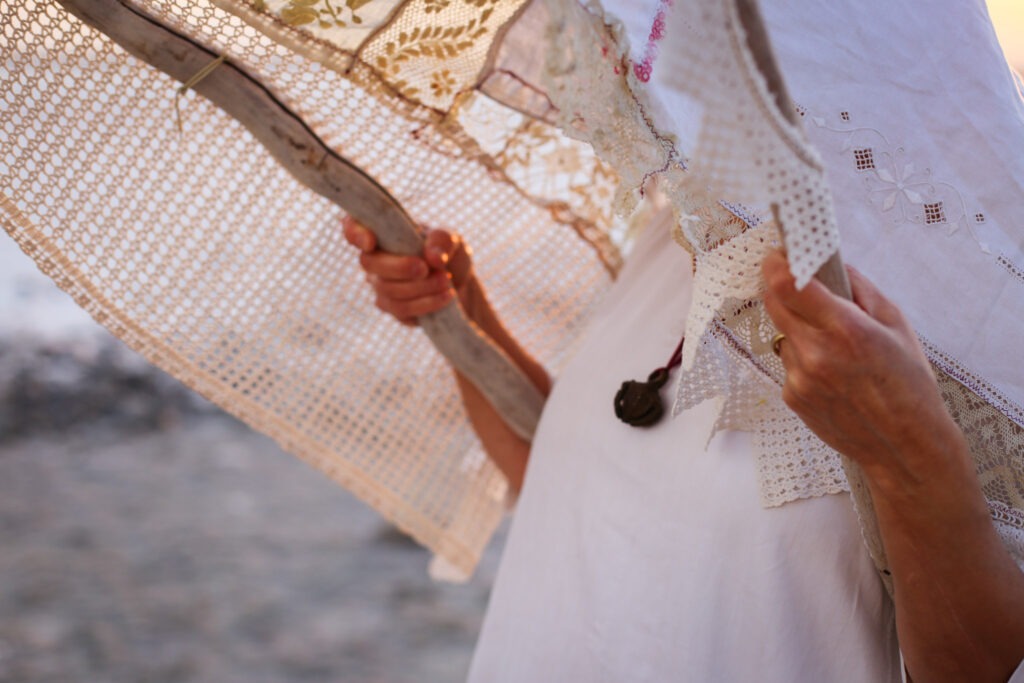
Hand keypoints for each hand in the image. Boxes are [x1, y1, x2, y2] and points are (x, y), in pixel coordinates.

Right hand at [342, 216, 474, 325]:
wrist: (461, 284)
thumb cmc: (449, 255)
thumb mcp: (452, 240)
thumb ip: (443, 241)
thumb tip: (433, 256)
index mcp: (384, 233)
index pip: (353, 227)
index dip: (355, 233)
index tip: (370, 241)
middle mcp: (376, 259)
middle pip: (369, 263)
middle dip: (399, 267)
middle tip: (426, 268)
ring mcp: (381, 285)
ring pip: (388, 289)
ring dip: (421, 287)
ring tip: (446, 280)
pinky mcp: (393, 308)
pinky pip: (401, 309)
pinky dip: (426, 303)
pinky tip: (445, 296)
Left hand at [761, 250, 964, 487]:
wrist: (905, 446)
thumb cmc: (910, 385)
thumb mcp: (897, 325)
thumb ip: (860, 290)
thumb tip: (832, 265)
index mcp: (846, 330)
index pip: (788, 285)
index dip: (777, 264)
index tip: (779, 254)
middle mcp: (817, 353)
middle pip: (773, 304)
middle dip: (781, 289)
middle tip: (797, 285)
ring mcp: (800, 378)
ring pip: (784, 335)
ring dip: (799, 330)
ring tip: (834, 347)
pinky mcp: (793, 397)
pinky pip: (789, 364)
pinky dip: (804, 360)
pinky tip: (833, 375)